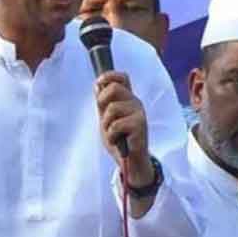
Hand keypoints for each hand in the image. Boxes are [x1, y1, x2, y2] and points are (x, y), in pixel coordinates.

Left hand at [96, 71, 155, 187]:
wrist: (130, 161)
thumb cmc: (119, 139)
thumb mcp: (106, 118)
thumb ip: (103, 102)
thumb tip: (97, 84)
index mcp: (128, 99)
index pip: (122, 77)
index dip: (109, 76)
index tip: (98, 83)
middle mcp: (135, 102)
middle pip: (114, 88)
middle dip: (102, 101)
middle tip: (104, 116)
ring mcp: (139, 113)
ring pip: (112, 108)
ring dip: (106, 125)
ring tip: (112, 134)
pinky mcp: (140, 125)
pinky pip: (115, 125)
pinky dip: (111, 136)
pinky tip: (117, 141)